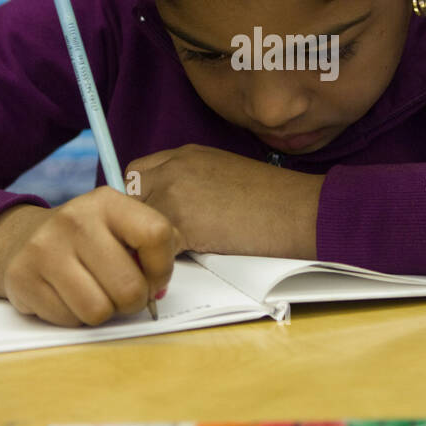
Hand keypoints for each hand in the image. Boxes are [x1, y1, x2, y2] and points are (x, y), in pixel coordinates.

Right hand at [0, 187, 183, 326]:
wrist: (22, 238)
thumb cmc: (87, 240)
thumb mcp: (121, 226)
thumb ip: (154, 247)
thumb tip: (159, 287)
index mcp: (107, 201)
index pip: (156, 235)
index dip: (163, 268)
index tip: (153, 277)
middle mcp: (75, 220)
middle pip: (129, 287)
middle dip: (134, 301)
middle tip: (122, 293)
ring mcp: (45, 249)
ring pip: (98, 311)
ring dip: (103, 312)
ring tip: (94, 294)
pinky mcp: (22, 278)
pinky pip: (69, 320)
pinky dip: (74, 317)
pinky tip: (67, 296)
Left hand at [125, 144, 322, 258]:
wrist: (297, 210)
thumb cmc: (273, 200)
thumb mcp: (223, 175)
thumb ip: (192, 185)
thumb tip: (173, 213)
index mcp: (185, 154)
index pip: (137, 172)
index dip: (140, 199)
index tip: (147, 220)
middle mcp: (174, 168)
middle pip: (128, 196)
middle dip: (135, 221)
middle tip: (148, 244)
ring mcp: (174, 192)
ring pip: (135, 223)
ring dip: (144, 244)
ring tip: (159, 261)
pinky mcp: (181, 222)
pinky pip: (152, 248)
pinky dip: (159, 264)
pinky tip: (174, 271)